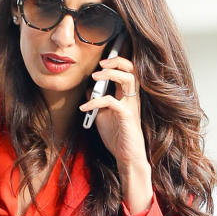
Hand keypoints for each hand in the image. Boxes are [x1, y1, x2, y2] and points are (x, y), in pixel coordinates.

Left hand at [79, 55, 148, 171]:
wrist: (127, 156)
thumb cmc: (117, 136)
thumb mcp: (103, 115)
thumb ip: (97, 101)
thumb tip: (88, 88)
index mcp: (127, 95)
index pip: (127, 71)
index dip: (118, 61)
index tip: (104, 59)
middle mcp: (132, 97)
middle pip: (131, 69)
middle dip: (117, 61)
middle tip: (102, 63)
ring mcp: (131, 105)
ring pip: (127, 79)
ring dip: (109, 74)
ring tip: (95, 76)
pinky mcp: (126, 115)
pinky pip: (111, 101)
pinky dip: (95, 101)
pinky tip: (84, 107)